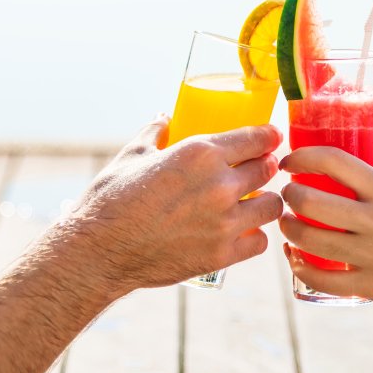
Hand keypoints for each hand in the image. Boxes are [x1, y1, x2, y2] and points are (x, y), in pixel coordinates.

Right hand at [65, 115, 283, 292]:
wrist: (100, 250)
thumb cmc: (112, 199)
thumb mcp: (132, 155)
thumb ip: (155, 132)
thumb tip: (165, 118)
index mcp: (200, 153)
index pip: (256, 138)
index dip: (269, 136)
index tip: (272, 137)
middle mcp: (219, 185)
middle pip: (267, 169)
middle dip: (267, 165)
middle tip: (261, 168)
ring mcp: (224, 222)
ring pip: (271, 206)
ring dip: (265, 201)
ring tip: (255, 202)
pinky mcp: (221, 254)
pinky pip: (259, 242)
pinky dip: (254, 236)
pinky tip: (244, 232)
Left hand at [278, 146, 372, 324]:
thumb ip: (371, 191)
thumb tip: (329, 175)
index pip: (333, 160)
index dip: (302, 157)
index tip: (289, 162)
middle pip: (310, 201)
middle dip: (288, 196)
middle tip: (287, 197)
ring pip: (309, 239)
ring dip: (289, 229)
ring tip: (288, 224)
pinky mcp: (371, 286)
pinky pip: (320, 278)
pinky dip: (299, 266)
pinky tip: (295, 257)